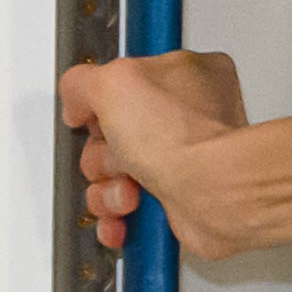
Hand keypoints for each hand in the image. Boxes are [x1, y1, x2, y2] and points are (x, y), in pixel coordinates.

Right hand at [63, 48, 253, 250]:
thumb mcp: (115, 82)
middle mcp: (187, 116)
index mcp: (185, 74)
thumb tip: (78, 103)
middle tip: (120, 156)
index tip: (98, 115)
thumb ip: (84, 82)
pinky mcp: (178, 198)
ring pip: (115, 176)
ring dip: (109, 189)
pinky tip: (127, 214)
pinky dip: (118, 218)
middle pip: (111, 136)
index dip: (103, 104)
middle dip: (103, 155)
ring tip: (130, 189)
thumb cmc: (185, 137)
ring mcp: (184, 158)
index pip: (124, 82)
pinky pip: (127, 210)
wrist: (213, 193)